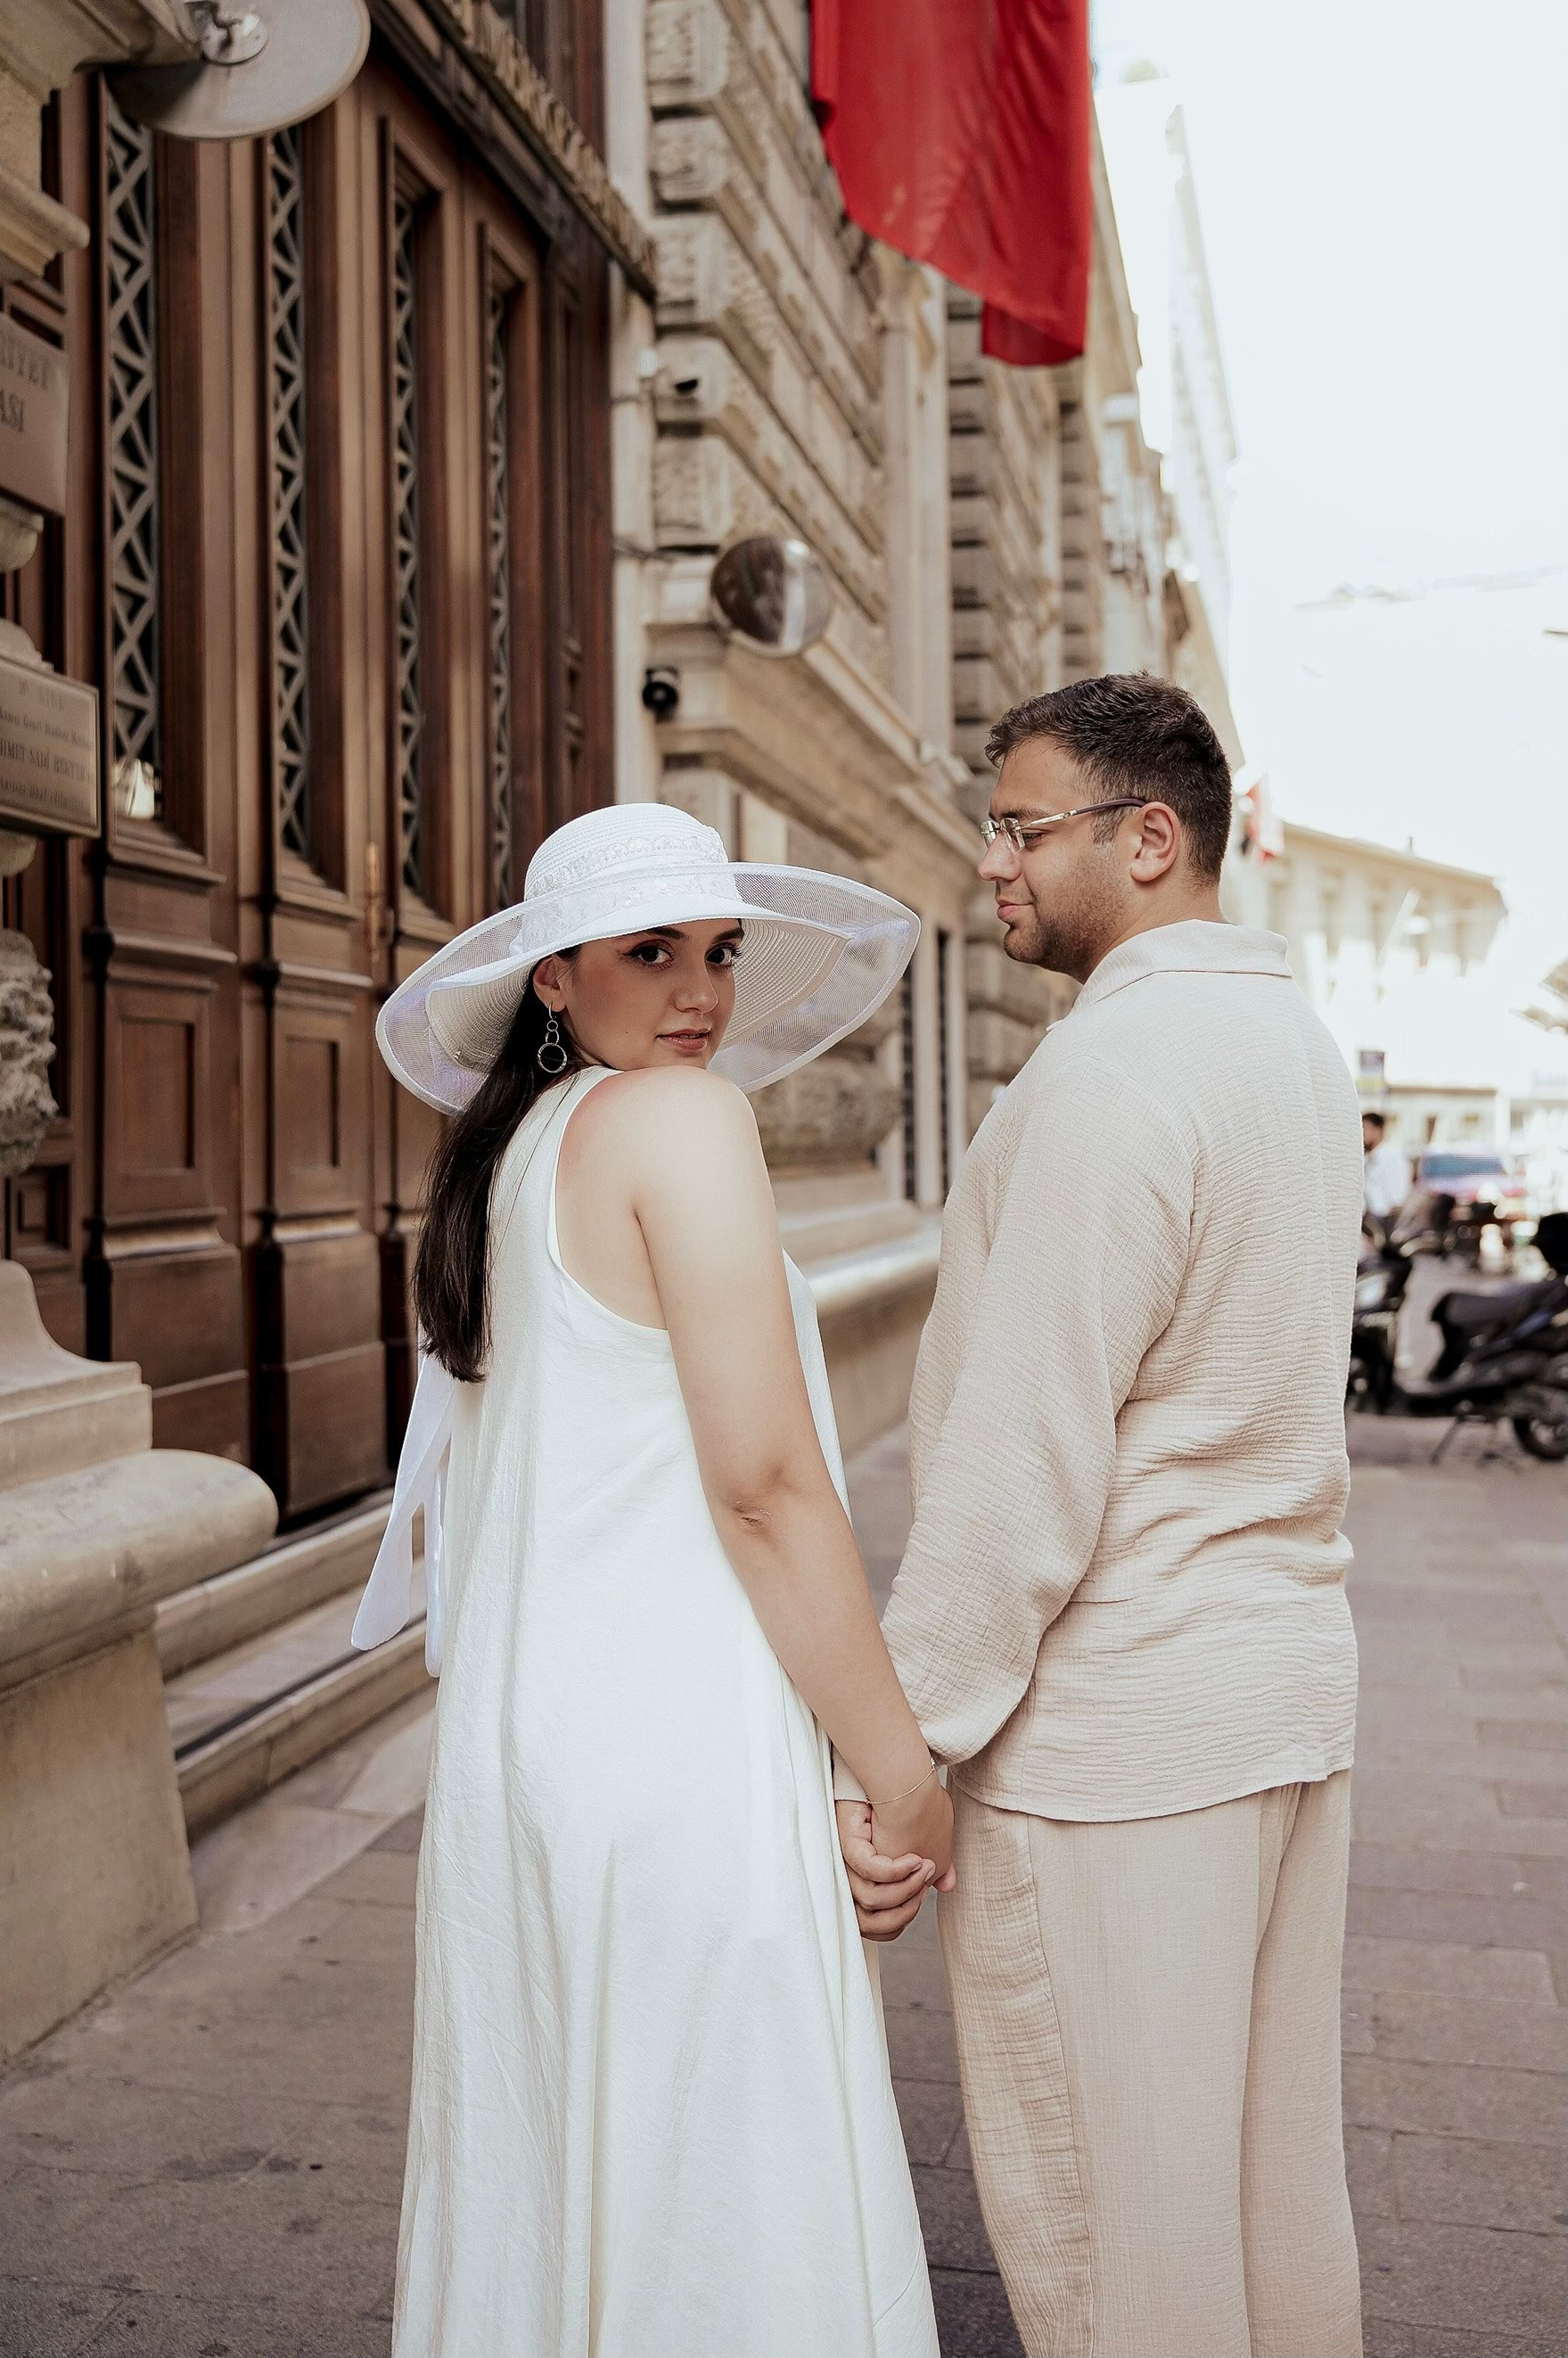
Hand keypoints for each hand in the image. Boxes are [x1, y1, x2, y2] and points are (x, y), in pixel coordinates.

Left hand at [836, 1787, 955, 1943]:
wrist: (899, 1773)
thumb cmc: (911, 1803)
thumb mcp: (927, 1841)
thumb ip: (935, 1866)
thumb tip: (947, 1886)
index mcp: (866, 1881)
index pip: (876, 1925)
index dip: (900, 1921)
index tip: (921, 1900)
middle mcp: (852, 1875)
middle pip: (869, 1922)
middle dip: (904, 1910)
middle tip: (926, 1881)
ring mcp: (848, 1862)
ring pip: (870, 1901)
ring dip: (905, 1888)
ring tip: (924, 1865)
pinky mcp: (849, 1844)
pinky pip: (868, 1871)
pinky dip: (894, 1871)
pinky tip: (914, 1858)